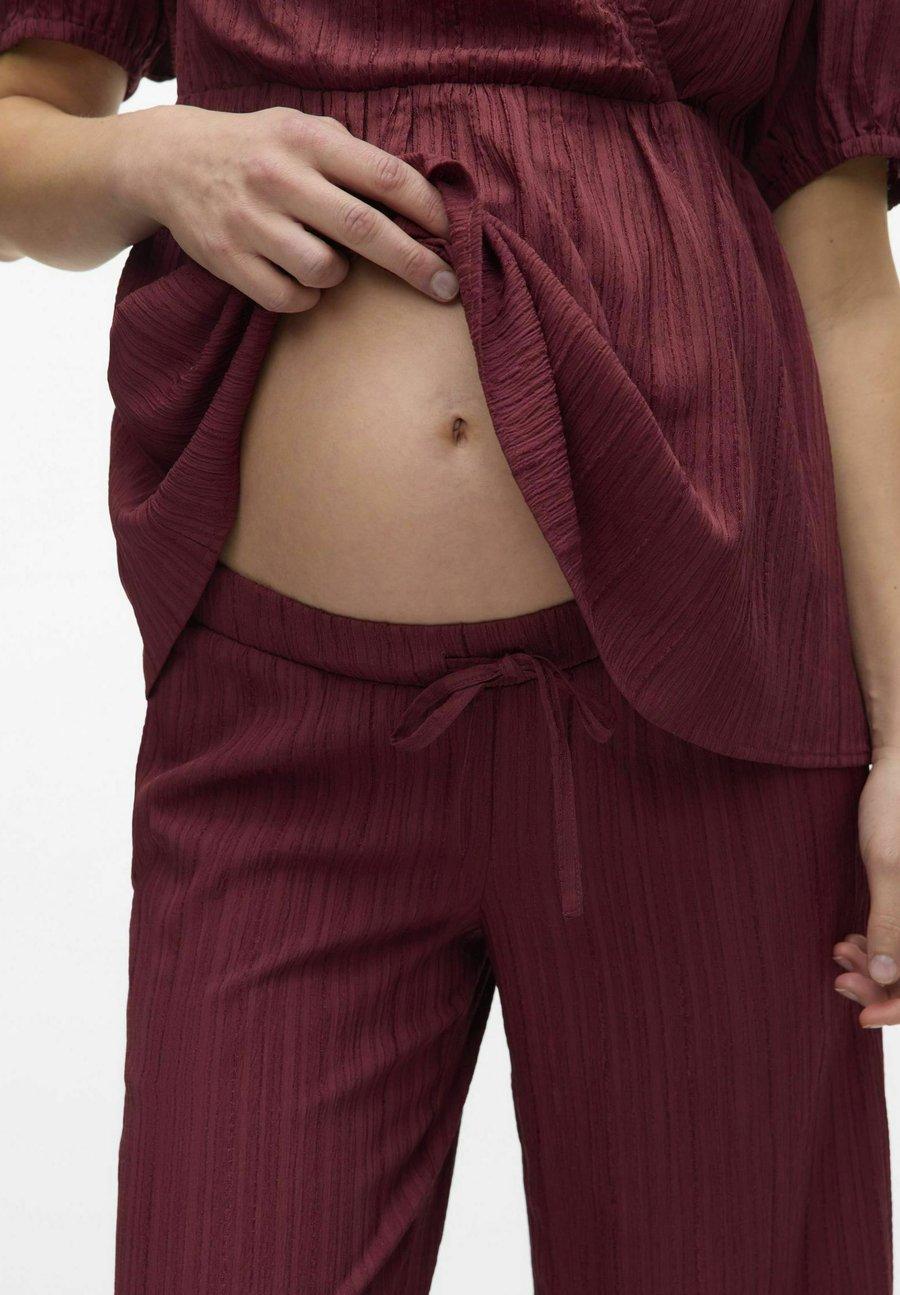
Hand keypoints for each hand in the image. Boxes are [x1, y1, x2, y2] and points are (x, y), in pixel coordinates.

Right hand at [113, 103, 458, 311]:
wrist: (171, 161)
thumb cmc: (258, 149)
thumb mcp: (300, 129)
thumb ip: (352, 155)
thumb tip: (418, 193)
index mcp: (306, 141)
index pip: (384, 176)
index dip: (426, 208)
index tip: (450, 235)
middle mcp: (279, 178)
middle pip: (363, 229)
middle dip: (413, 262)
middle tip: (445, 287)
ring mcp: (250, 221)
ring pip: (324, 271)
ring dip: (339, 275)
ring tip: (328, 260)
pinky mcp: (228, 259)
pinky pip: (289, 298)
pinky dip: (305, 297)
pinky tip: (300, 280)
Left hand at [834, 750, 899, 1025]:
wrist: (898, 770)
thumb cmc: (895, 807)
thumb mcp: (888, 863)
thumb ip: (891, 920)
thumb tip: (883, 975)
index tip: (861, 1017)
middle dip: (881, 987)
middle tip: (839, 978)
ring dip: (876, 968)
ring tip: (839, 951)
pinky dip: (878, 948)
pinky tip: (848, 941)